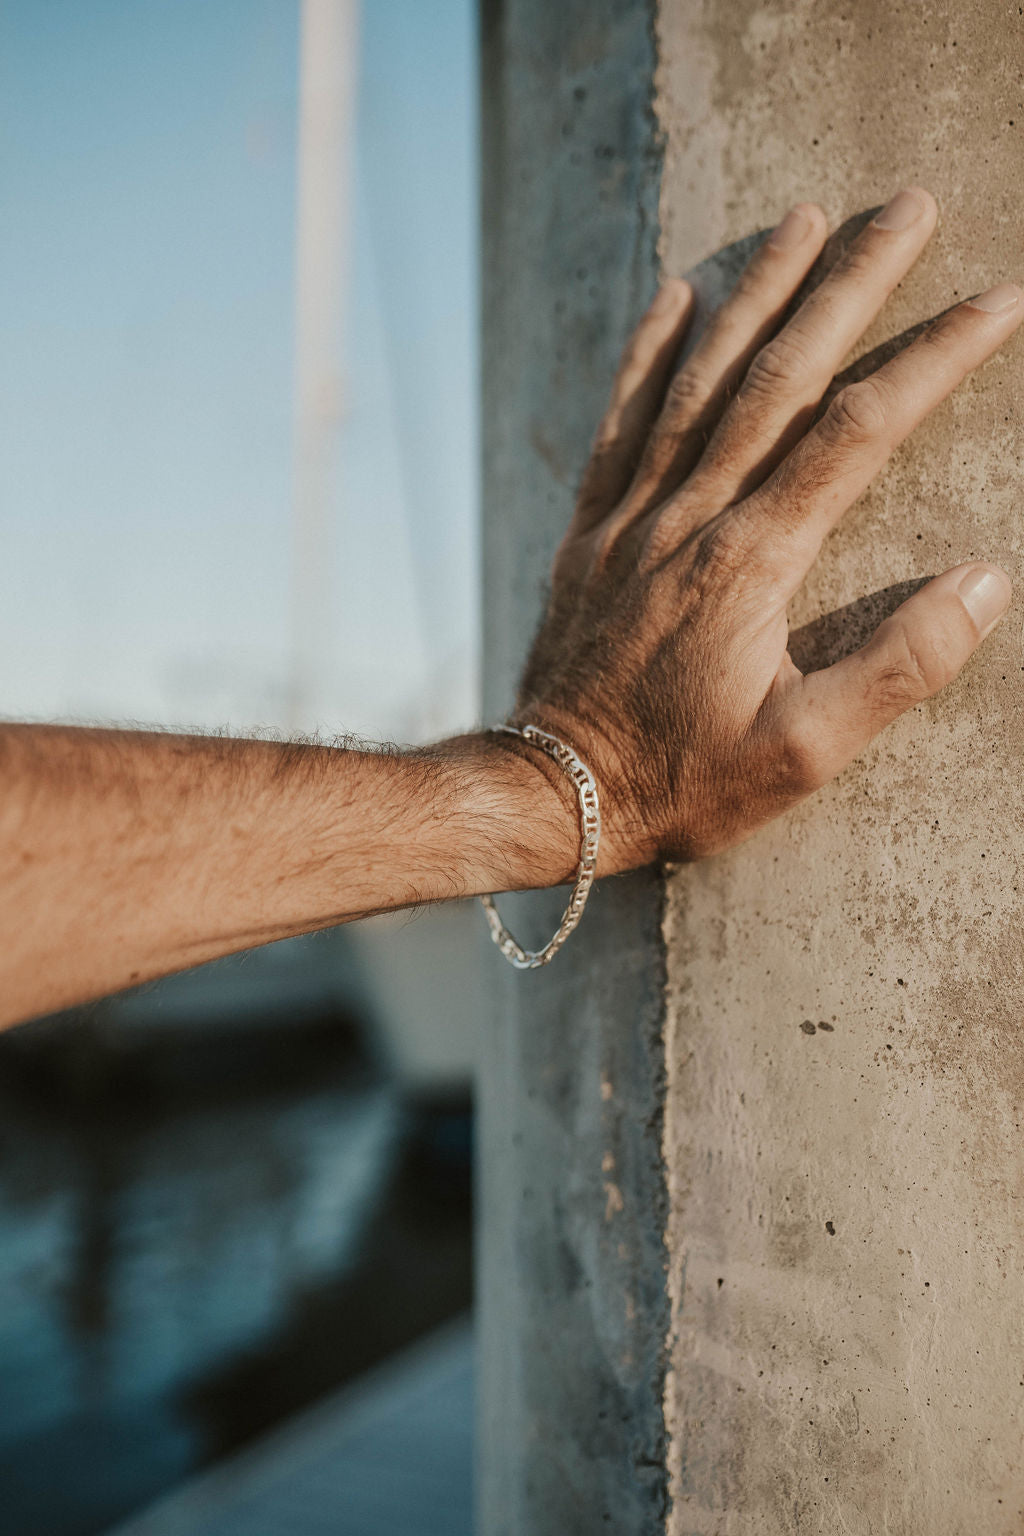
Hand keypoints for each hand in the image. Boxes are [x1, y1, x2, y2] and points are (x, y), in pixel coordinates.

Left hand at [512, 187, 1020, 874]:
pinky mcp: (592, 528)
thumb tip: (987, 580)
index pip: (858, 432)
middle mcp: (691, 515)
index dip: (932, 358)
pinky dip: (648, 351)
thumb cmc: (683, 781)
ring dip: (757, 291)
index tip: (995, 301)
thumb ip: (899, 666)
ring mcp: (633, 514)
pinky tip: (675, 293)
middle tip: (906, 207)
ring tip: (805, 217)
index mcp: (753, 561)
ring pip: (701, 377)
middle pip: (781, 374)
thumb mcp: (806, 752)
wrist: (555, 791)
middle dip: (850, 284)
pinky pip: (621, 418)